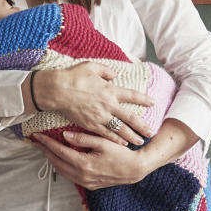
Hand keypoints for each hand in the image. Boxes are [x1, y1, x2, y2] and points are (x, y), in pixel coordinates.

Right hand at [30, 63, 152, 145]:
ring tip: (140, 141)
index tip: (153, 103)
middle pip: (130, 118)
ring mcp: (99, 116)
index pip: (132, 96)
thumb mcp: (92, 66)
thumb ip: (106, 71)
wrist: (58, 90)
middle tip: (152, 132)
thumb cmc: (74, 76)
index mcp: (110, 90)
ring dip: (131, 136)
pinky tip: (122, 144)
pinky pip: (106, 134)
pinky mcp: (90, 124)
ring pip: (120, 129)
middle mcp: (108, 105)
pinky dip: (115, 139)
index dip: (144, 99)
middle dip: (142, 126)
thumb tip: (114, 75)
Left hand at [30, 131, 147, 190]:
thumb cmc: (121, 153)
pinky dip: (62, 166)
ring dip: (52, 159)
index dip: (46, 143)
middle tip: (35, 141)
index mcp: (84, 164)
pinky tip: (60, 159)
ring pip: (61, 171)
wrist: (135, 169)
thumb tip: (64, 135)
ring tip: (44, 148)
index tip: (37, 136)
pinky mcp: (89, 185)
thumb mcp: (103, 142)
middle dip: (45, 151)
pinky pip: (70, 176)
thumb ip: (83, 138)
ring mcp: (85, 183)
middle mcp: (82, 176)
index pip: (59, 152)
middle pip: (56, 162)